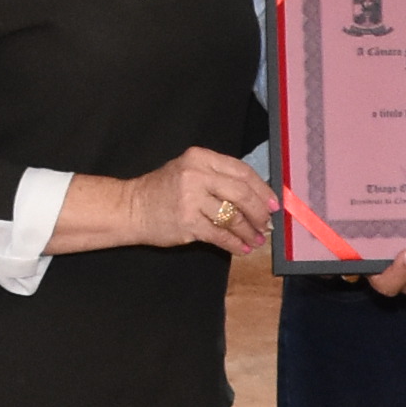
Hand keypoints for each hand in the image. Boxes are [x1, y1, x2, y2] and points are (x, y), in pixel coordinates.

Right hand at [108, 146, 267, 254]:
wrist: (132, 208)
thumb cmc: (164, 191)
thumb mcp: (189, 171)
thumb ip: (219, 178)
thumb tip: (256, 197)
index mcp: (200, 158)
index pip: (241, 171)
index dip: (262, 189)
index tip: (273, 203)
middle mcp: (196, 175)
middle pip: (241, 194)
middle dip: (259, 212)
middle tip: (267, 224)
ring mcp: (191, 199)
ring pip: (232, 217)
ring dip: (249, 231)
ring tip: (258, 239)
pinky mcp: (187, 222)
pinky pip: (220, 235)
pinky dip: (235, 243)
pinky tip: (243, 248)